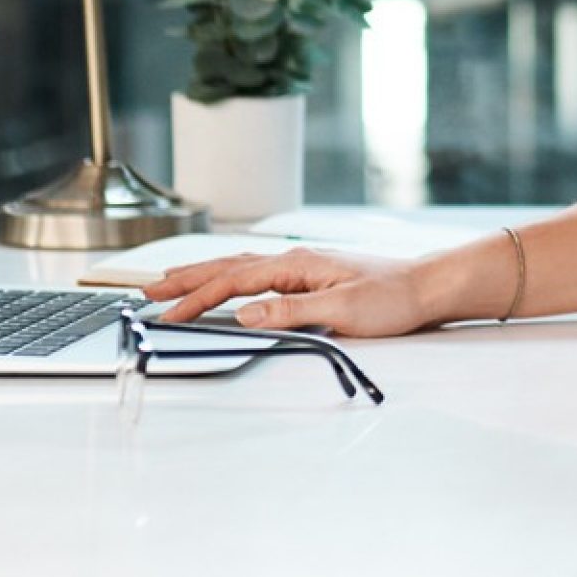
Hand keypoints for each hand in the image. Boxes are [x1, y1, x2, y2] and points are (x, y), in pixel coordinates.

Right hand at [139, 246, 433, 335]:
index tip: (169, 315)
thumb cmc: (392, 297)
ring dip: (204, 276)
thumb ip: (291, 311)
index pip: (234, 281)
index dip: (198, 298)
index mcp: (297, 265)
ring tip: (172, 283)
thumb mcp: (342, 309)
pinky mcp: (309, 278)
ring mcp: (301, 268)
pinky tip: (225, 283)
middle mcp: (294, 261)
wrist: (427, 288)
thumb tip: (246, 313)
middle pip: (228, 267)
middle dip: (186, 280)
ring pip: (239, 267)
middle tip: (149, 292)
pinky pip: (256, 274)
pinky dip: (230, 278)